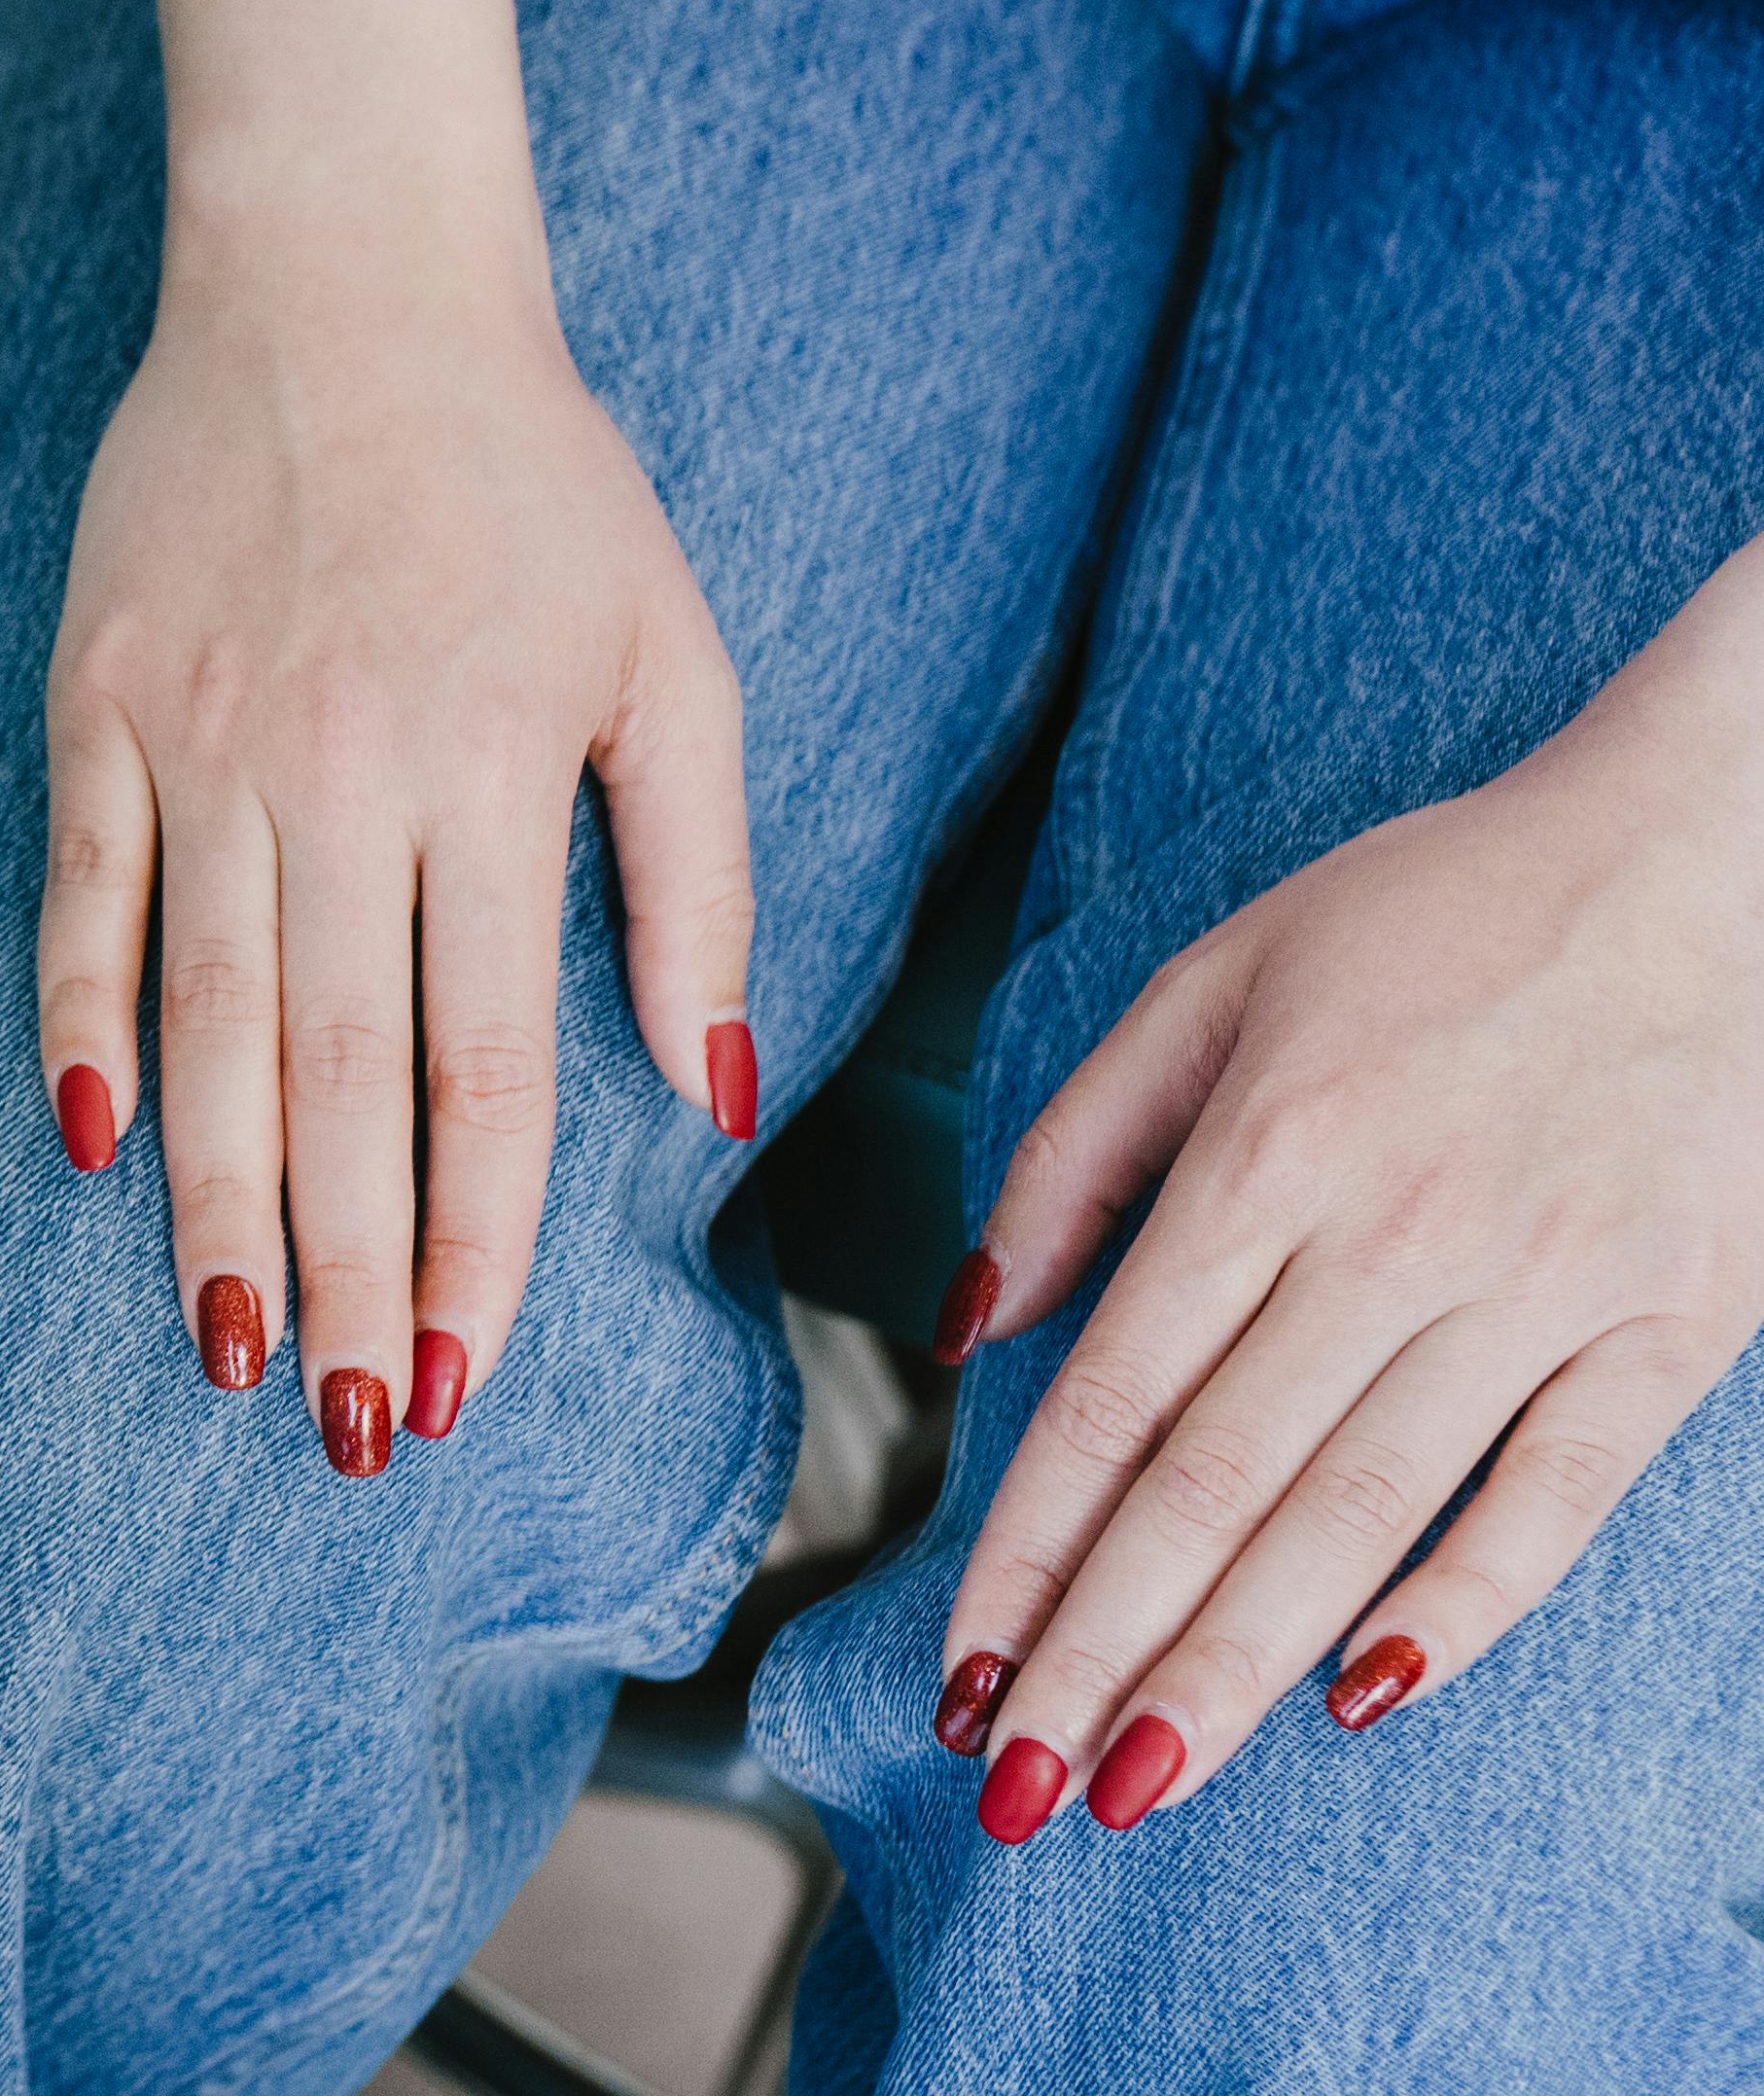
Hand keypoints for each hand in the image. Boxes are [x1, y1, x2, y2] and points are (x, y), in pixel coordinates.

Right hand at [38, 218, 754, 1468]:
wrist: (338, 292)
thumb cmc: (531, 479)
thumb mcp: (669, 659)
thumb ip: (694, 877)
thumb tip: (707, 1085)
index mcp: (485, 774)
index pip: (483, 1062)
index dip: (473, 1238)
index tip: (460, 1373)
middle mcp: (335, 774)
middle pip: (336, 1077)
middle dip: (340, 1272)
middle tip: (338, 1428)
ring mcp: (197, 743)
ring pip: (205, 1021)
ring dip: (214, 1198)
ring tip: (222, 1346)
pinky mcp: (96, 705)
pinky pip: (82, 901)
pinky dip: (82, 1028)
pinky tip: (97, 1149)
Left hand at [929, 550, 1763, 1837]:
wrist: (1710, 859)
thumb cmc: (1434, 910)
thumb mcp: (1210, 978)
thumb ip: (1077, 1150)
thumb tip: (975, 1318)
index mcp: (1263, 1153)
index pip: (1110, 1402)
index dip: (1023, 1553)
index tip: (957, 1667)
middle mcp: (1391, 1239)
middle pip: (1216, 1490)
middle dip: (1102, 1653)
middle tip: (1014, 1786)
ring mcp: (1542, 1294)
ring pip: (1357, 1520)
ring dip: (1238, 1666)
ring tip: (1138, 1778)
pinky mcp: (1670, 1330)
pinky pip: (1550, 1503)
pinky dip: (1456, 1608)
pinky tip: (1359, 1698)